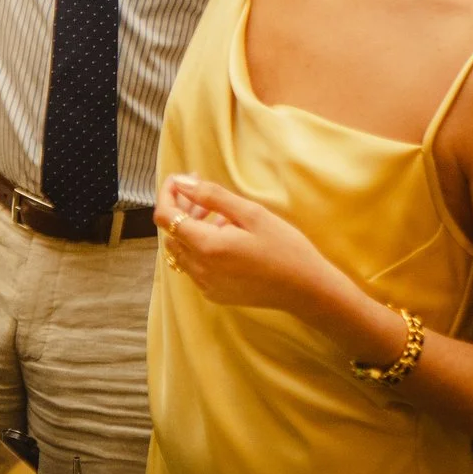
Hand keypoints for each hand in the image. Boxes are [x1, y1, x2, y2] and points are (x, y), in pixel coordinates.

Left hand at [154, 173, 355, 322]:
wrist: (307, 290)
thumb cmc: (285, 247)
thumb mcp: (251, 214)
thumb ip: (211, 196)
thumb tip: (180, 182)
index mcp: (206, 247)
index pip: (165, 217)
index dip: (167, 194)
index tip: (179, 179)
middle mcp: (199, 270)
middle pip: (172, 233)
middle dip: (180, 209)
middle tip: (202, 190)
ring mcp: (205, 285)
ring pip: (181, 250)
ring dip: (190, 228)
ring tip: (217, 212)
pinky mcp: (215, 294)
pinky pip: (195, 266)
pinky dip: (200, 246)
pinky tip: (225, 235)